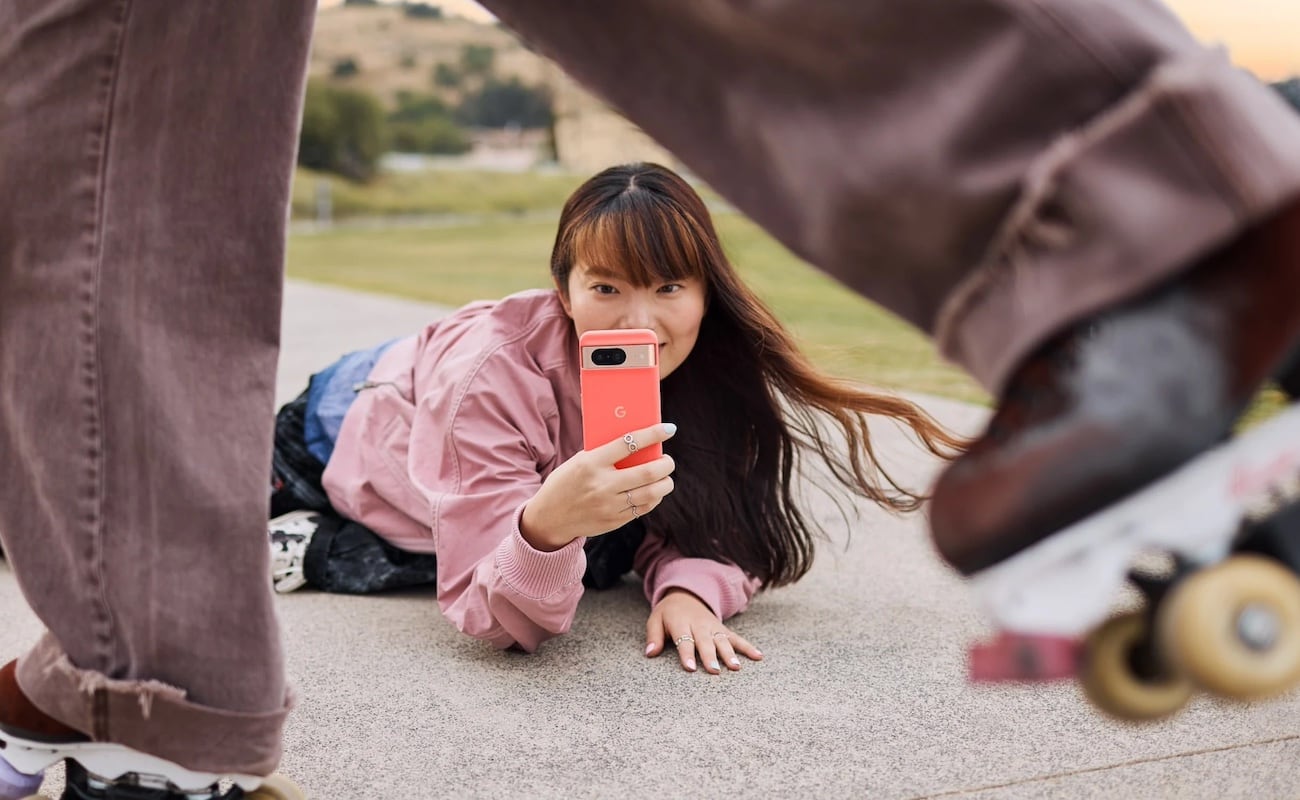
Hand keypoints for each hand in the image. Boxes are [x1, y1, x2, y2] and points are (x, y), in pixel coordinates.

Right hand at [520, 422, 676, 550]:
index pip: (629, 443)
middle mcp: (602, 484)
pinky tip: (654, 491)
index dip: (653, 434)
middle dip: (666, 464)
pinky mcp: (614, 521)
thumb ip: (604, 454)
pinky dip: (654, 498)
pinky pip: (644, 508)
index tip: (669, 429)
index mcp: (591, 463)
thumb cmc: (566, 482)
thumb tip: (637, 444)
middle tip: (668, 460)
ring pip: (652, 493)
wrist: (550, 518)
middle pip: (648, 472)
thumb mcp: (578, 462)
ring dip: (665, 483)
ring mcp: (609, 505)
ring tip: (665, 477)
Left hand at [644, 589, 762, 673]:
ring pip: (722, 640)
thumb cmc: (669, 612)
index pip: (684, 639)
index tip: (690, 668)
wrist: (686, 594)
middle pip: (705, 641)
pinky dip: (748, 646)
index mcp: (681, 622)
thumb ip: (653, 636)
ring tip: (736, 667)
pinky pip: (736, 638)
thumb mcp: (655, 619)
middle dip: (710, 656)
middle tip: (714, 670)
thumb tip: (650, 653)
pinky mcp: (722, 629)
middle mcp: (699, 624)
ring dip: (730, 653)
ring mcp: (713, 627)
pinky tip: (758, 656)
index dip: (687, 653)